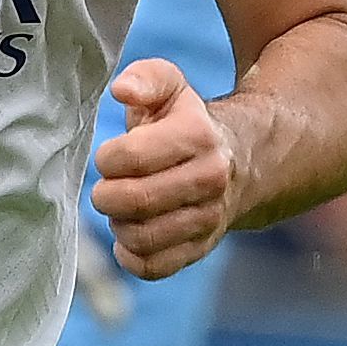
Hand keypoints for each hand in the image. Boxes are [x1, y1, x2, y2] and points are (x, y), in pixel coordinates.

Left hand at [92, 59, 236, 281]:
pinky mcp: (201, 248)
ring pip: (142, 238)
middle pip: (135, 201)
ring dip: (118, 224)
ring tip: (121, 208)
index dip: (107, 159)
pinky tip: (130, 235)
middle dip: (107, 195)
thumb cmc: (187, 122)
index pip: (131, 158)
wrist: (239, 161)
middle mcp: (210, 179)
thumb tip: (122, 91)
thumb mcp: (171, 87)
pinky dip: (131, 256)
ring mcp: (209, 218)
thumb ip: (145, 78)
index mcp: (198, 136)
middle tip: (108, 186)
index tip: (110, 156)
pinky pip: (154, 267)